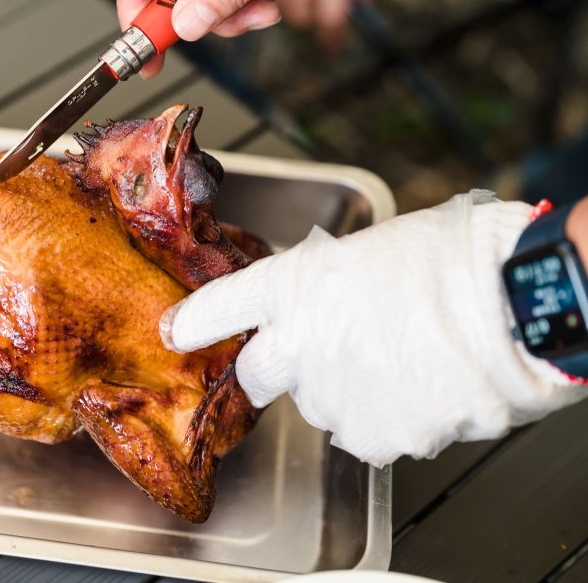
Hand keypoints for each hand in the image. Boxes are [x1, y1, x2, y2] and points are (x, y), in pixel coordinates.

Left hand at [160, 191, 586, 466]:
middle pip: (257, 375)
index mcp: (291, 286)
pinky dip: (388, 418)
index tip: (176, 333)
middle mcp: (296, 345)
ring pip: (321, 405)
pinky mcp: (370, 436)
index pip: (218, 307)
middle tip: (323, 353)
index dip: (194, 322)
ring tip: (401, 360)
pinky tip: (422, 389)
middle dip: (278, 369)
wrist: (511, 306)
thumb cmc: (450, 260)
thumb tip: (322, 306)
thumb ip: (325, 287)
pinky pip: (368, 433)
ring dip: (347, 391)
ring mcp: (329, 396)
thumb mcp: (368, 251)